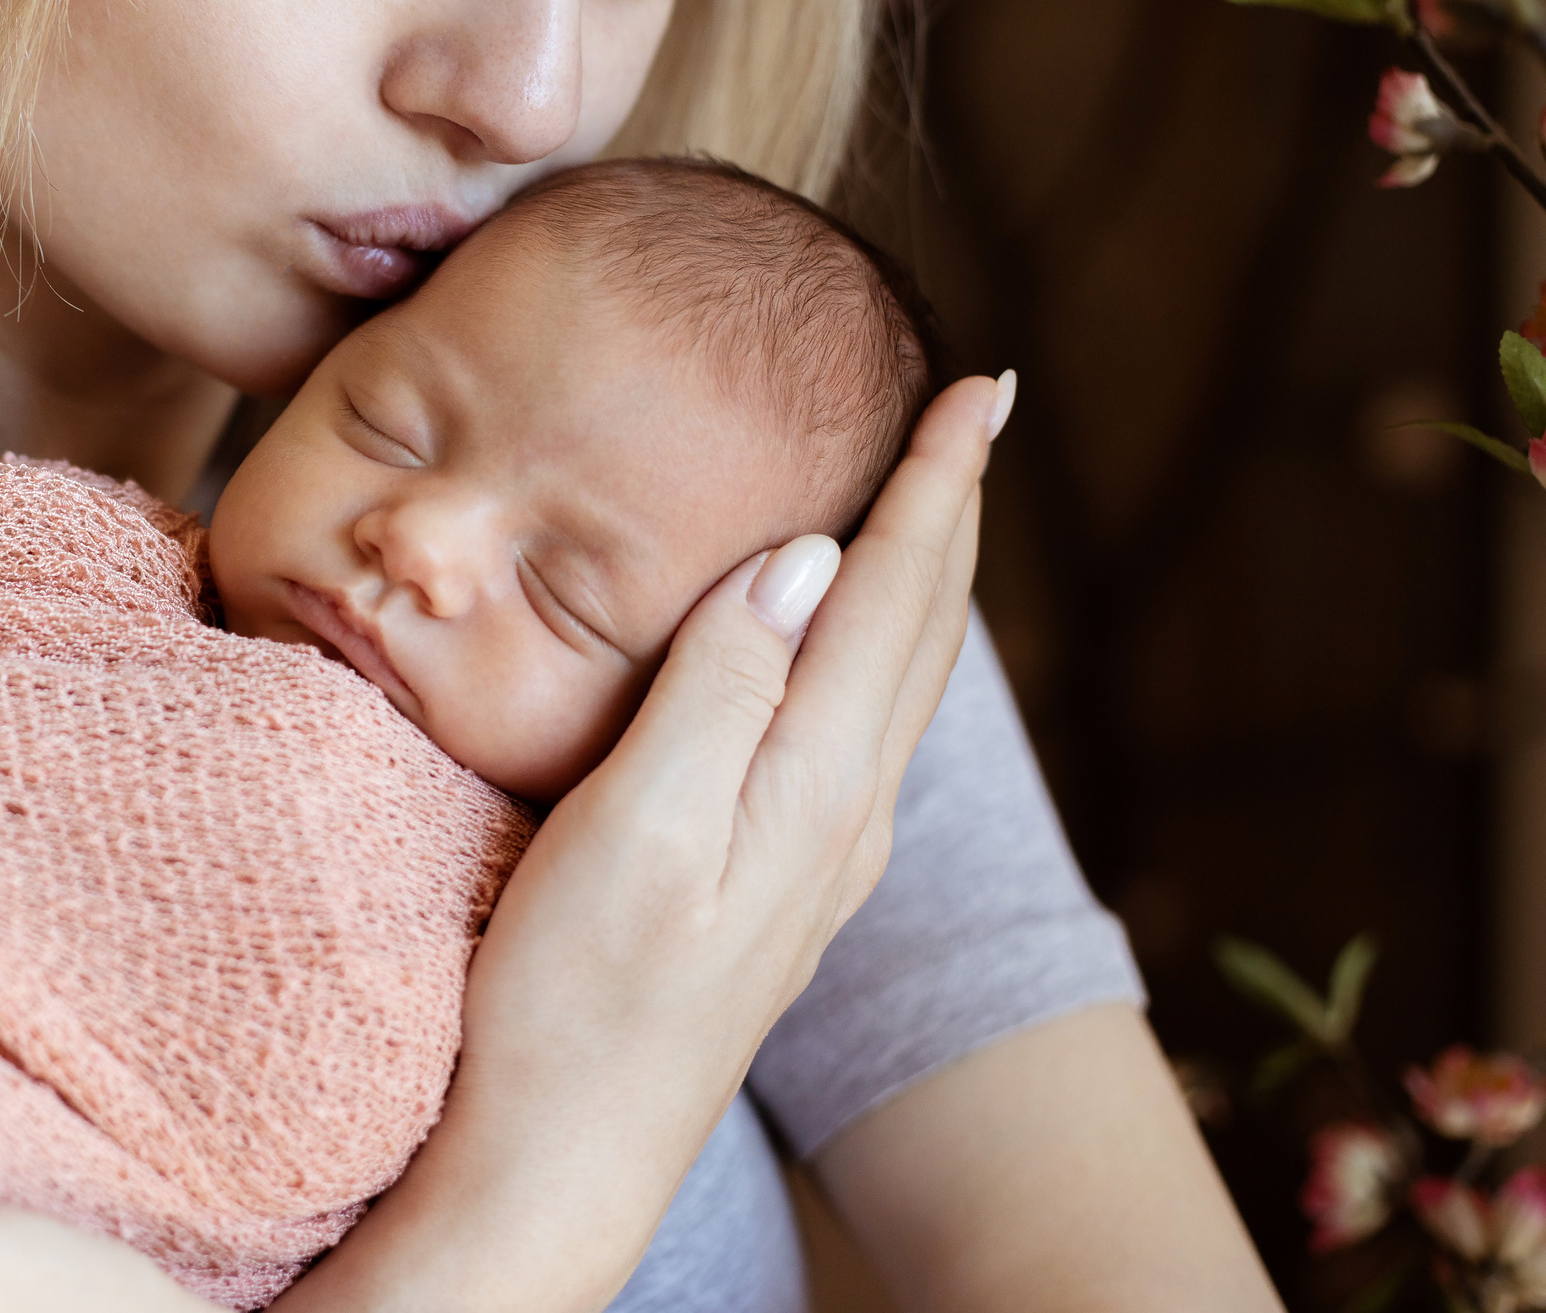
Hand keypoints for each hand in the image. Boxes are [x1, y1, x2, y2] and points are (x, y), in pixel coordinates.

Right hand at [276, 371, 1010, 1312]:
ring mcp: (819, 860)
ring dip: (924, 577)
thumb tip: (805, 558)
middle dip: (952, 512)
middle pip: (924, 632)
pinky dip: (879, 647)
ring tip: (929, 503)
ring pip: (902, 682)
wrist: (564, 1162)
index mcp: (816, 784)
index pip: (900, 597)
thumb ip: (722, 689)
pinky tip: (847, 651)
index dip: (939, 484)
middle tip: (975, 412)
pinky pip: (862, 728)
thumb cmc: (575, 1002)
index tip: (981, 385)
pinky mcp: (781, 889)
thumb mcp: (637, 830)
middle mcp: (843, 817)